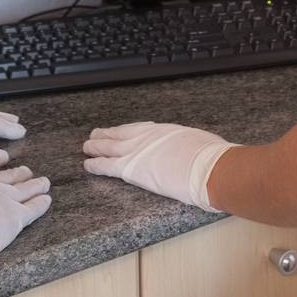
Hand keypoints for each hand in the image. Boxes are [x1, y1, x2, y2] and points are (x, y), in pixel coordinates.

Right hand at [0, 165, 51, 280]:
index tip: (2, 163)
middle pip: (10, 175)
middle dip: (20, 173)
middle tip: (26, 172)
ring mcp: (5, 199)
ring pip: (28, 188)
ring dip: (37, 184)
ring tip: (44, 183)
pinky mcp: (15, 216)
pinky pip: (35, 206)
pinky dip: (42, 202)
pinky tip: (47, 200)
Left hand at [81, 121, 236, 211]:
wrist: (205, 168)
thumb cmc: (209, 156)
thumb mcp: (197, 141)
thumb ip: (187, 144)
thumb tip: (191, 148)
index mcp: (163, 130)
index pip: (139, 128)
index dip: (127, 130)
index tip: (120, 131)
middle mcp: (147, 137)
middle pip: (120, 134)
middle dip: (106, 135)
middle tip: (95, 135)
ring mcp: (137, 151)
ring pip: (109, 147)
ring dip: (96, 147)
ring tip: (86, 147)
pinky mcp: (131, 168)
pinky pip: (107, 165)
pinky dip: (96, 164)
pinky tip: (87, 165)